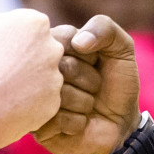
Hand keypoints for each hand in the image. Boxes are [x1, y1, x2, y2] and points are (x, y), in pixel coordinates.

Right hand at [0, 0, 64, 153]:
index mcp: (36, 23)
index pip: (29, 28)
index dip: (9, 40)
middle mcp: (53, 48)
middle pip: (40, 51)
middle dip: (22, 60)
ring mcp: (56, 77)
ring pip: (42, 76)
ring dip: (26, 82)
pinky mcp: (54, 103)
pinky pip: (42, 100)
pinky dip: (27, 103)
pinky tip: (6, 105)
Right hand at [33, 15, 140, 153]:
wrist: (121, 125)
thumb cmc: (116, 84)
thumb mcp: (120, 50)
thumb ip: (105, 28)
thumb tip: (79, 41)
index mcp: (52, 46)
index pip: (64, 37)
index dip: (88, 53)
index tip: (95, 62)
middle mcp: (36, 70)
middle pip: (63, 66)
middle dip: (89, 79)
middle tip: (93, 88)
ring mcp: (33, 97)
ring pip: (60, 94)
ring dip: (84, 102)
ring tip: (86, 105)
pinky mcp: (35, 126)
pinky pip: (57, 119)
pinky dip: (77, 122)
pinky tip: (78, 123)